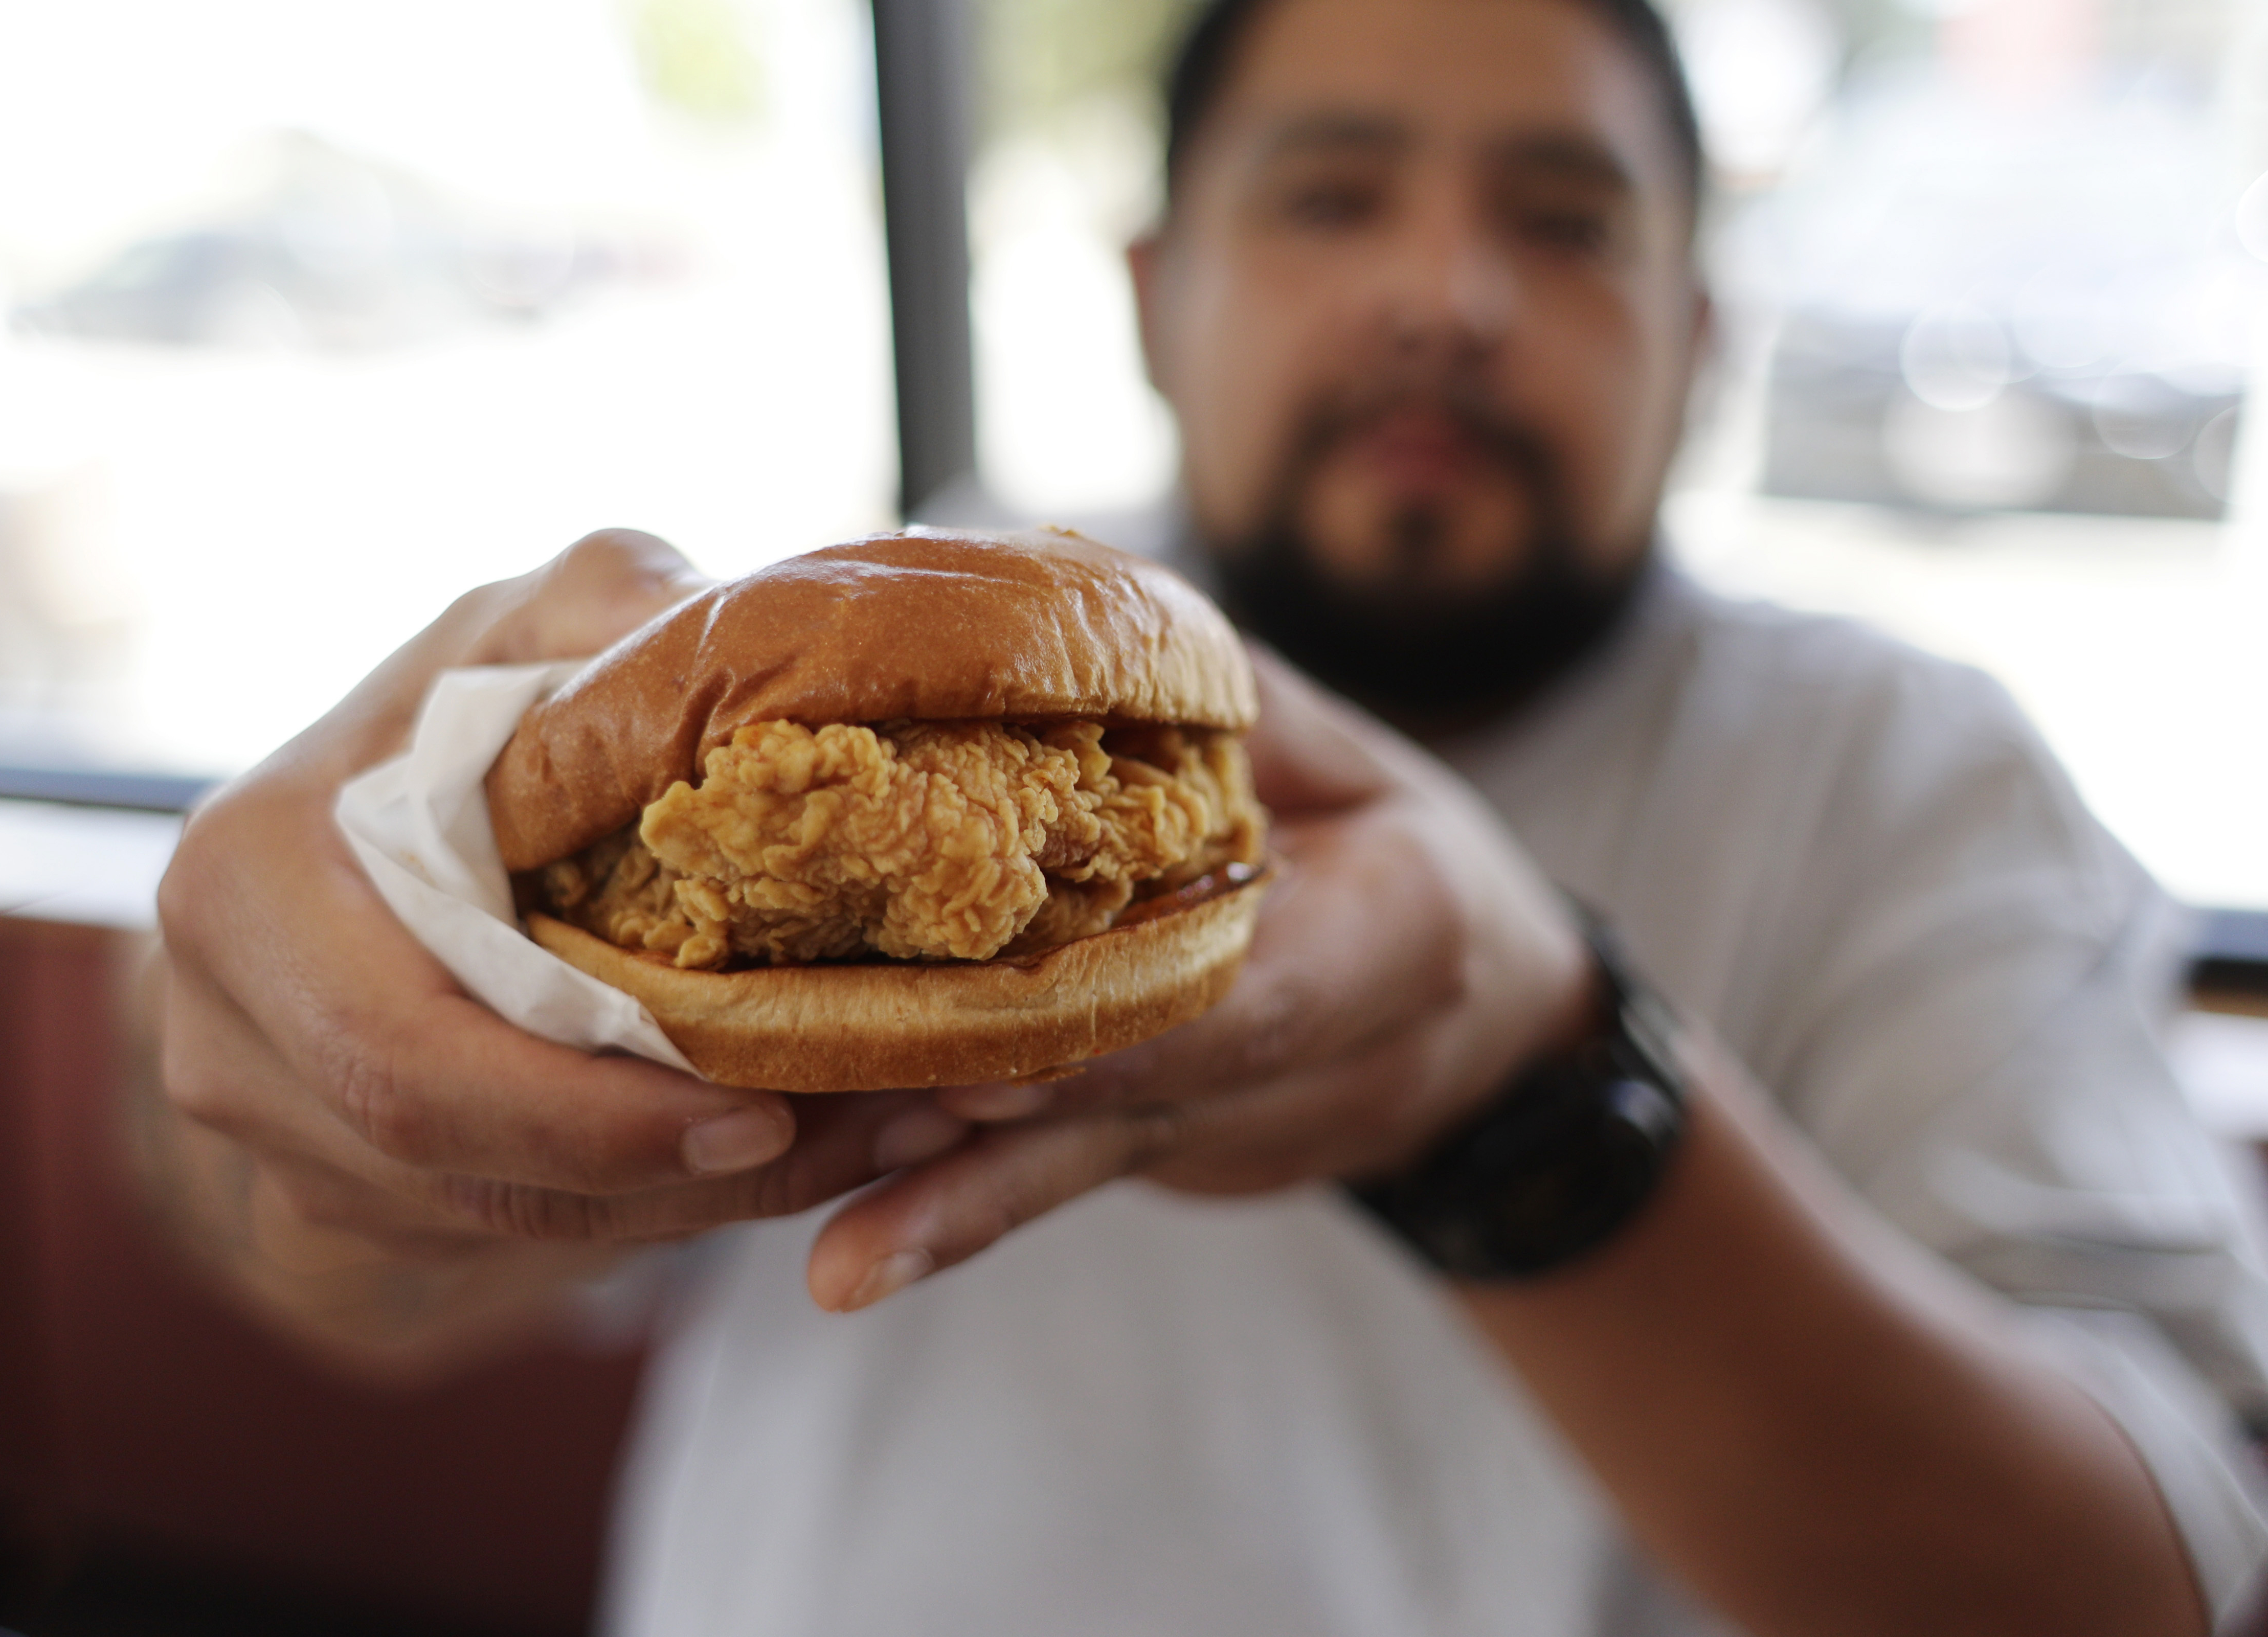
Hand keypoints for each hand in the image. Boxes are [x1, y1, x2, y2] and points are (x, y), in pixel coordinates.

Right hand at [148, 531, 966, 1360]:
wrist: (383, 801)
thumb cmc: (475, 693)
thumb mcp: (544, 613)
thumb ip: (621, 608)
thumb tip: (751, 647)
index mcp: (253, 889)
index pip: (409, 1056)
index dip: (589, 1109)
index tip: (764, 1107)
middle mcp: (229, 1031)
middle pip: (466, 1168)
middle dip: (678, 1173)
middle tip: (868, 1132)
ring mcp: (278, 1129)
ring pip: (512, 1218)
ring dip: (705, 1196)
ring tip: (887, 1134)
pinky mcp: (348, 1190)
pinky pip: (521, 1228)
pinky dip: (667, 1199)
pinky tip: (801, 1142)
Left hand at [803, 649, 1591, 1311]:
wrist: (1486, 1025)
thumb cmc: (1398, 849)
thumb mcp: (1355, 754)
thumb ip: (1236, 698)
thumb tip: (1059, 574)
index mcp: (1400, 936)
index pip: (1266, 995)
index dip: (1136, 1032)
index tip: (1001, 1050)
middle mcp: (1318, 1063)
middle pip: (1146, 1106)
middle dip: (1002, 1139)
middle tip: (867, 1150)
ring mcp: (1237, 1126)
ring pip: (1087, 1166)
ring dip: (955, 1209)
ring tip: (839, 1268)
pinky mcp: (1168, 1153)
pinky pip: (1062, 1180)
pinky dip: (956, 1217)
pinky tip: (852, 1266)